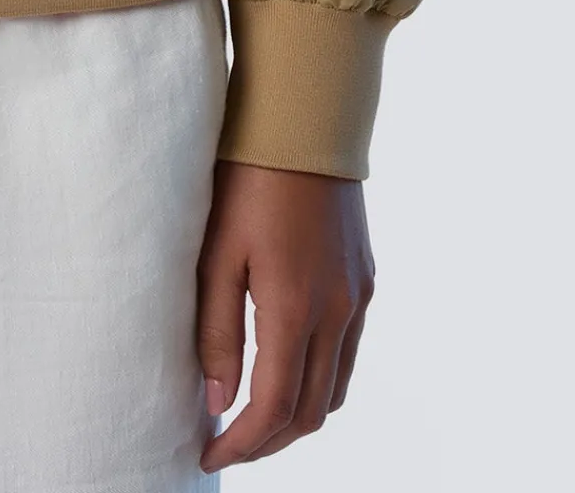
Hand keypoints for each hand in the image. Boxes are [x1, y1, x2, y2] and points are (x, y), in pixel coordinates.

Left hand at [194, 160, 373, 468]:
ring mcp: (358, 296)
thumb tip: (217, 402)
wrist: (303, 117)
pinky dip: (319, 379)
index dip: (241, 444)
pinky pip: (348, 353)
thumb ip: (214, 331)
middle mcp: (337, 311)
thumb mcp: (215, 251)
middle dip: (269, 442)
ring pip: (334, 388)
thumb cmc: (246, 176)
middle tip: (227, 446)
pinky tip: (286, 368)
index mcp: (295, 307)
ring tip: (252, 417)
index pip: (272, 408)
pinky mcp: (365, 278)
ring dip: (296, 416)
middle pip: (310, 412)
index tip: (209, 456)